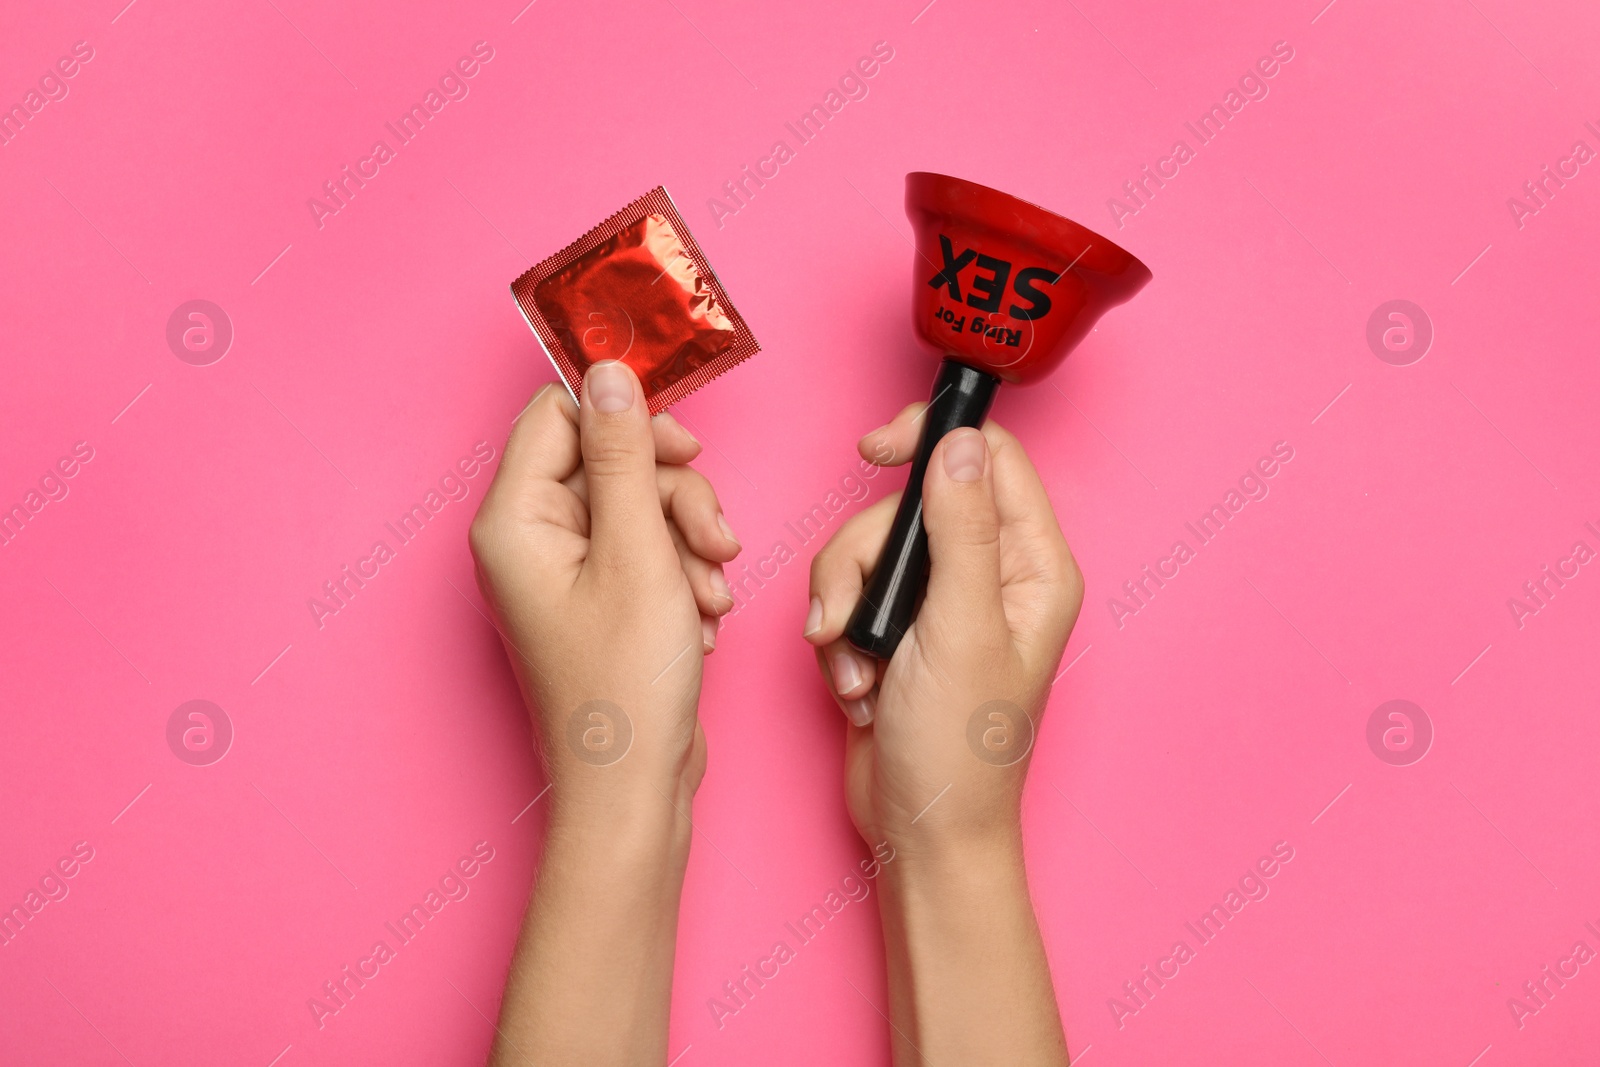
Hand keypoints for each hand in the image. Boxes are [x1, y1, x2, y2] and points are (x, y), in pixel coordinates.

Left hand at [470, 361, 741, 818]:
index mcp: (514, 521)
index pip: (559, 416)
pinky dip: (684, 575)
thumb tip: (608, 373)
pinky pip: (649, 550)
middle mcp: (529, 540)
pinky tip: (700, 620)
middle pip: (612, 462)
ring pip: (642, 506)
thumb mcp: (639, 554)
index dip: (627, 421)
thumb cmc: (625, 690)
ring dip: (691, 541)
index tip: (686, 446)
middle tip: (716, 541)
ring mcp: (564, 572)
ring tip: (710, 598)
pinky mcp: (599, 599)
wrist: (633, 791)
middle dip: (678, 497)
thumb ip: (626, 456)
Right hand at [805, 406, 1082, 857]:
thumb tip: (959, 442)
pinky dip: (837, 638)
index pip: (987, 457)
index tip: (874, 453)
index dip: (929, 441)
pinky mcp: (896, 629)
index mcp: (1032, 566)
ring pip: (866, 550)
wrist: (919, 831)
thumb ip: (961, 529)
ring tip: (858, 670)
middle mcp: (990, 575)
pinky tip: (857, 686)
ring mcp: (938, 603)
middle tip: (856, 617)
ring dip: (844, 607)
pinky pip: (845, 594)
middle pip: (907, 504)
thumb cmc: (961, 751)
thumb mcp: (960, 629)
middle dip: (862, 559)